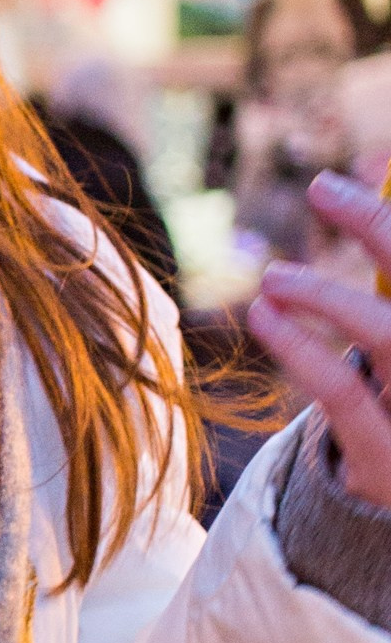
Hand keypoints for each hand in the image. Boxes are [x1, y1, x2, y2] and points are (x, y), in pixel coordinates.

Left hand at [249, 169, 390, 508]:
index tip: (345, 180)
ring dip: (329, 295)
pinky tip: (264, 316)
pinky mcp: (389, 464)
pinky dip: (301, 349)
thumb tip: (361, 178)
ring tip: (275, 275)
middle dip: (382, 229)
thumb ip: (388, 274)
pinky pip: (343, 396)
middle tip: (322, 187)